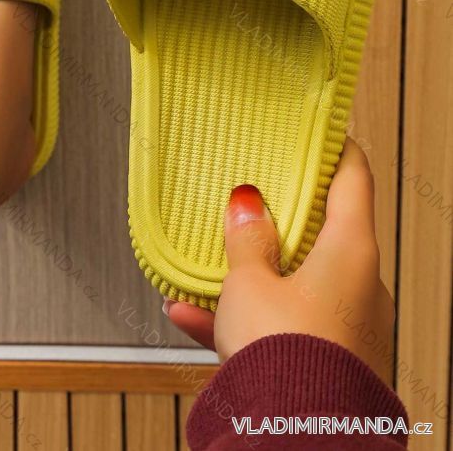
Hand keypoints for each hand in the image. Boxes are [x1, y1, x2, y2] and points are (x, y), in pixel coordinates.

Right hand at [164, 139, 394, 383]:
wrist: (295, 438)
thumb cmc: (286, 355)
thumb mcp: (250, 282)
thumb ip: (246, 238)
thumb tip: (247, 202)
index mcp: (351, 249)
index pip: (354, 177)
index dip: (335, 148)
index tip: (320, 130)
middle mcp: (359, 283)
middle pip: (322, 231)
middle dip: (280, 218)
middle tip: (253, 197)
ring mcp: (346, 323)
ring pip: (294, 282)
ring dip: (250, 274)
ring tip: (203, 270)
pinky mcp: (328, 358)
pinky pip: (282, 325)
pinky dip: (244, 318)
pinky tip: (190, 315)